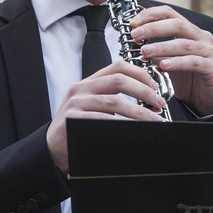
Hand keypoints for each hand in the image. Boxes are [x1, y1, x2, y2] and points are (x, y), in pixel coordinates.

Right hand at [45, 61, 168, 172]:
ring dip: (139, 111)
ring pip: (114, 101)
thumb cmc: (77, 126)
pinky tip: (135, 129)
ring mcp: (77, 103)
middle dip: (144, 91)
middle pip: (119, 80)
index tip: (154, 86)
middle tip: (158, 102)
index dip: (140, 74)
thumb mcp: (93, 106)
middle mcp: (82, 88)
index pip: (117, 67)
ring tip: (153, 119)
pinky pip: (104, 119)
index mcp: (89, 82)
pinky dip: (123, 124)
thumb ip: (112, 98)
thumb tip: (147, 99)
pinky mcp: (74, 118)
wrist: (53, 145)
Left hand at [128, 6, 212, 116]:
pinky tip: (163, 65)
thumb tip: (136, 45)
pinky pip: (193, 62)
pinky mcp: (212, 67)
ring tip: (145, 51)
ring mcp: (208, 51)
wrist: (209, 98)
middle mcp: (201, 37)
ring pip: (184, 44)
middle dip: (154, 28)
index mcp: (189, 31)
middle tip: (136, 35)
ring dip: (162, 46)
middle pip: (177, 24)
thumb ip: (156, 52)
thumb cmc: (189, 78)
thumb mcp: (168, 62)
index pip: (170, 14)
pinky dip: (177, 63)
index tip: (133, 23)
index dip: (151, 15)